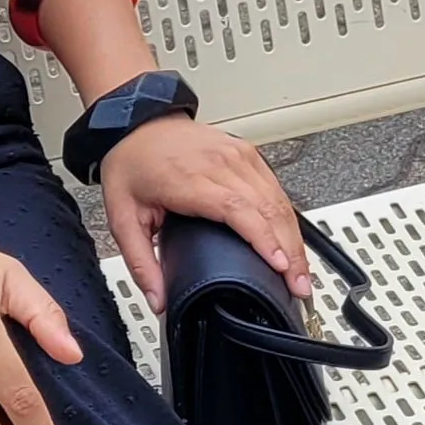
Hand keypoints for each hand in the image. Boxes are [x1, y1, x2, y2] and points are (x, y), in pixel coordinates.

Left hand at [96, 111, 312, 315]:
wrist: (139, 124)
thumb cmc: (133, 164)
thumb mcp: (122, 218)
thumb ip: (140, 263)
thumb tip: (157, 300)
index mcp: (190, 179)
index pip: (238, 209)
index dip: (263, 239)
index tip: (280, 266)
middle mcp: (220, 163)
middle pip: (268, 208)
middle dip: (290, 251)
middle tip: (299, 285)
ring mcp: (238, 156)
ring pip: (278, 199)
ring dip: (294, 238)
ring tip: (302, 272)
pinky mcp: (248, 153)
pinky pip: (276, 188)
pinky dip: (288, 218)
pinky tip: (293, 241)